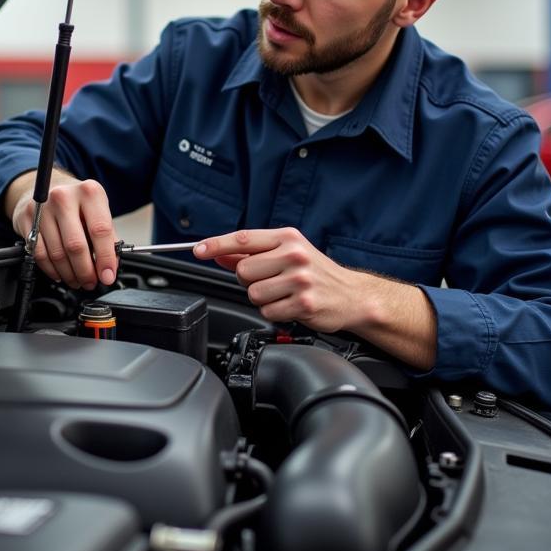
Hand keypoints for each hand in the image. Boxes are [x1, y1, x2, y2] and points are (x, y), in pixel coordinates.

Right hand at [5, 170, 117, 289]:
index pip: (100, 230)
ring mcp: (43, 208)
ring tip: (77, 280)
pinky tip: (60, 274)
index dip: (106, 258)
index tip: (108, 276)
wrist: (47, 188)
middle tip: (91, 282)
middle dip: (85, 271)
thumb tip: (109, 266)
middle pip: (76, 245)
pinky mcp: (27, 219)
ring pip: (57, 253)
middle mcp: (64, 197)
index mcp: (89, 192)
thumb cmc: (77, 202)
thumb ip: (107, 237)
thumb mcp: (97, 211)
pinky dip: (52, 270)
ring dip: (69, 274)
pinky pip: (39, 254)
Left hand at [194, 227, 436, 368]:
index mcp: (287, 238)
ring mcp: (299, 279)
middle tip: (270, 282)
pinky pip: (268, 311)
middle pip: (243, 271)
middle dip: (250, 280)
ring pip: (253, 294)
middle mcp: (294, 255)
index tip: (199, 250)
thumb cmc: (316, 273)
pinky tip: (290, 306)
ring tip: (282, 295)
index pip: (243, 238)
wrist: (352, 295)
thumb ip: (252, 253)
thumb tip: (218, 253)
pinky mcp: (304, 303)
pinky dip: (274, 312)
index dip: (216, 244)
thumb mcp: (286, 254)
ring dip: (263, 299)